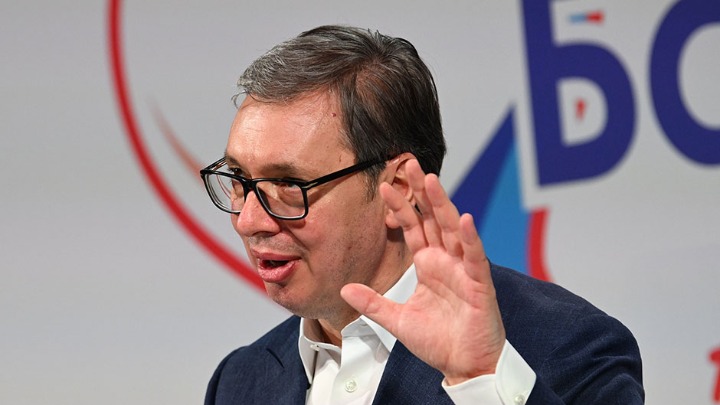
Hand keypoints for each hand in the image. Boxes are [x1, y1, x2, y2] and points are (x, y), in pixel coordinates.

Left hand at [341, 159, 505, 383]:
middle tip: (410, 164)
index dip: (400, 207)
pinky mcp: (479, 284)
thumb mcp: (397, 320)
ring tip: (431, 181)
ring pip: (453, 230)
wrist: (463, 366)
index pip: (413, 228)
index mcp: (428, 265)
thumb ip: (373, 303)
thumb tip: (345, 288)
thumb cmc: (438, 341)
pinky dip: (470, 238)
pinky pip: (475, 257)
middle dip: (422, 192)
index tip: (384, 186)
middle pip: (433, 219)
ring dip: (443, 205)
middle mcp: (446, 262)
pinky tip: (463, 219)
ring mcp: (464, 270)